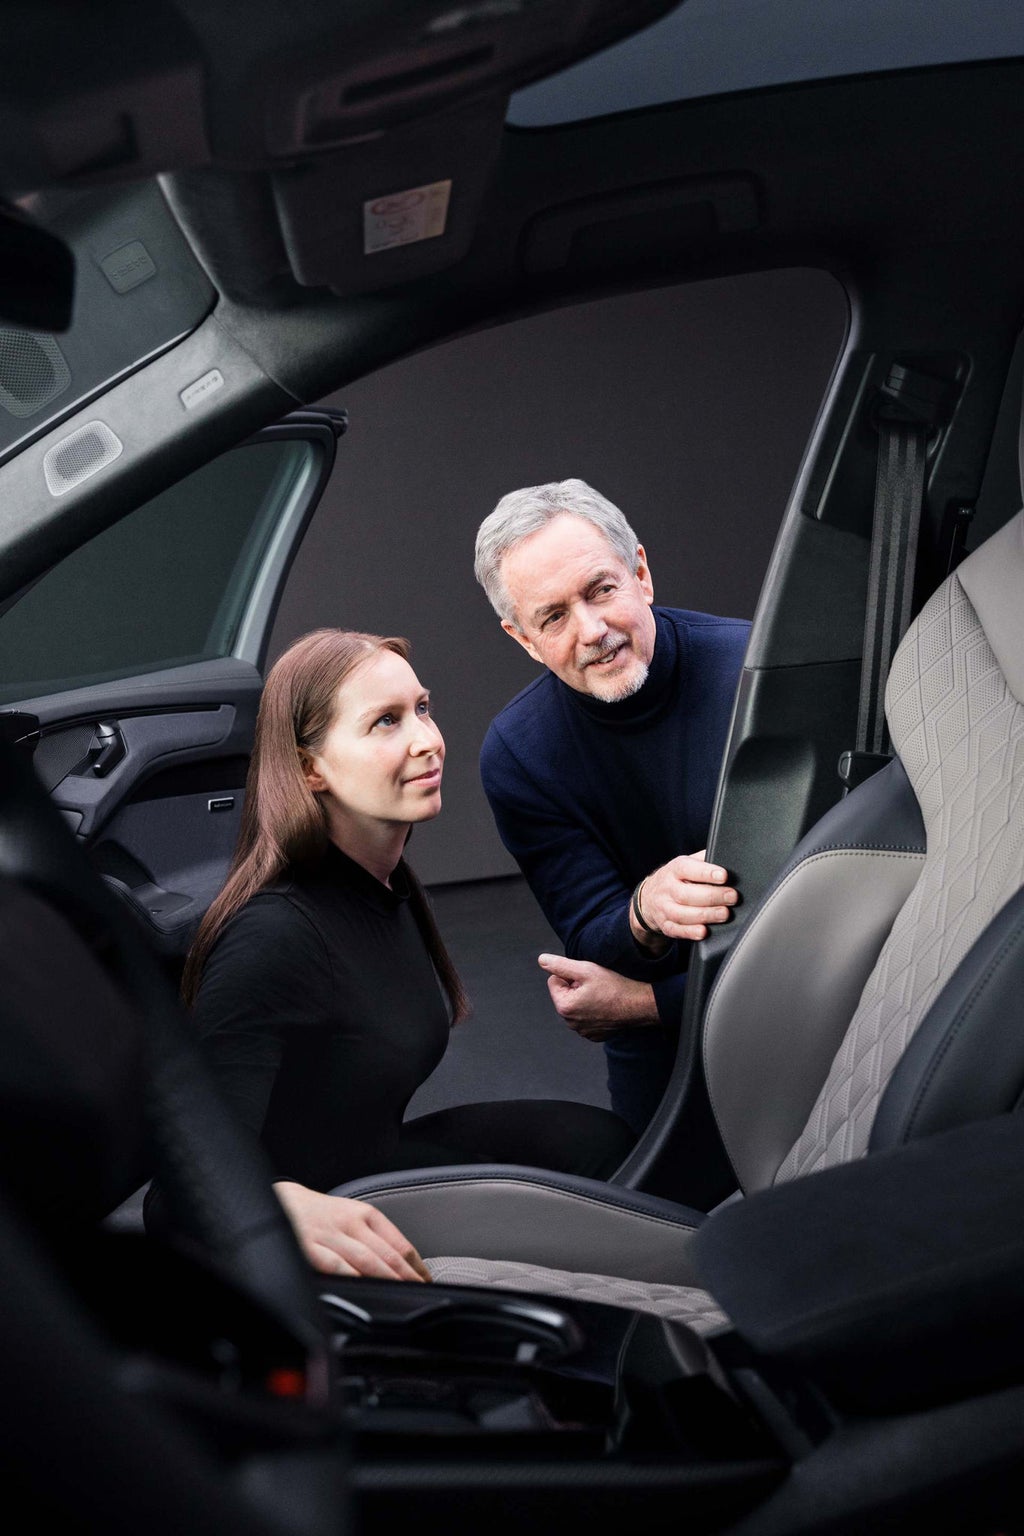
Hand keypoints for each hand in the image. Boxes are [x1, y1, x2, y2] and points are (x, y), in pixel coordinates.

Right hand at [274, 1182, 430, 1280]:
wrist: (281, 1201)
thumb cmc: (320, 1215)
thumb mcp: (350, 1217)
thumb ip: (373, 1238)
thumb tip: (401, 1268)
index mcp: (365, 1215)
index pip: (399, 1243)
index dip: (417, 1266)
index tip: (427, 1283)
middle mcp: (350, 1223)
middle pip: (387, 1254)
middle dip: (408, 1278)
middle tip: (421, 1295)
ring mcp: (330, 1236)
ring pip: (366, 1260)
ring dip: (388, 1280)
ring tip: (402, 1296)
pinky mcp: (308, 1248)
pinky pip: (335, 1265)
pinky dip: (353, 1278)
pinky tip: (365, 1289)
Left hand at [538, 953, 658, 1040]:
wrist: (639, 1005)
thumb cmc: (614, 987)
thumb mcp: (586, 970)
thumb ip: (560, 965)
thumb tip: (541, 960)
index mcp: (564, 1007)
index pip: (554, 981)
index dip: (570, 974)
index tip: (587, 978)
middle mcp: (570, 1023)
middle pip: (564, 994)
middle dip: (576, 987)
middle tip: (596, 986)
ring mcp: (582, 1031)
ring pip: (575, 1005)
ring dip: (584, 998)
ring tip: (602, 995)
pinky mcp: (594, 1035)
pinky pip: (585, 1017)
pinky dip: (592, 1010)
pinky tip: (605, 1006)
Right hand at [631, 850, 737, 944]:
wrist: (649, 898)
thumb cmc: (677, 879)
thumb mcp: (687, 863)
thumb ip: (705, 860)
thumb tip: (727, 856)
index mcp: (674, 869)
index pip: (688, 869)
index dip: (706, 872)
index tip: (724, 876)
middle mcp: (667, 888)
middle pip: (687, 894)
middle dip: (712, 896)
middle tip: (732, 897)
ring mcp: (664, 908)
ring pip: (682, 914)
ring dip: (705, 915)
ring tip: (725, 914)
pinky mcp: (665, 925)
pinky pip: (677, 930)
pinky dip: (690, 932)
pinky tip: (704, 932)